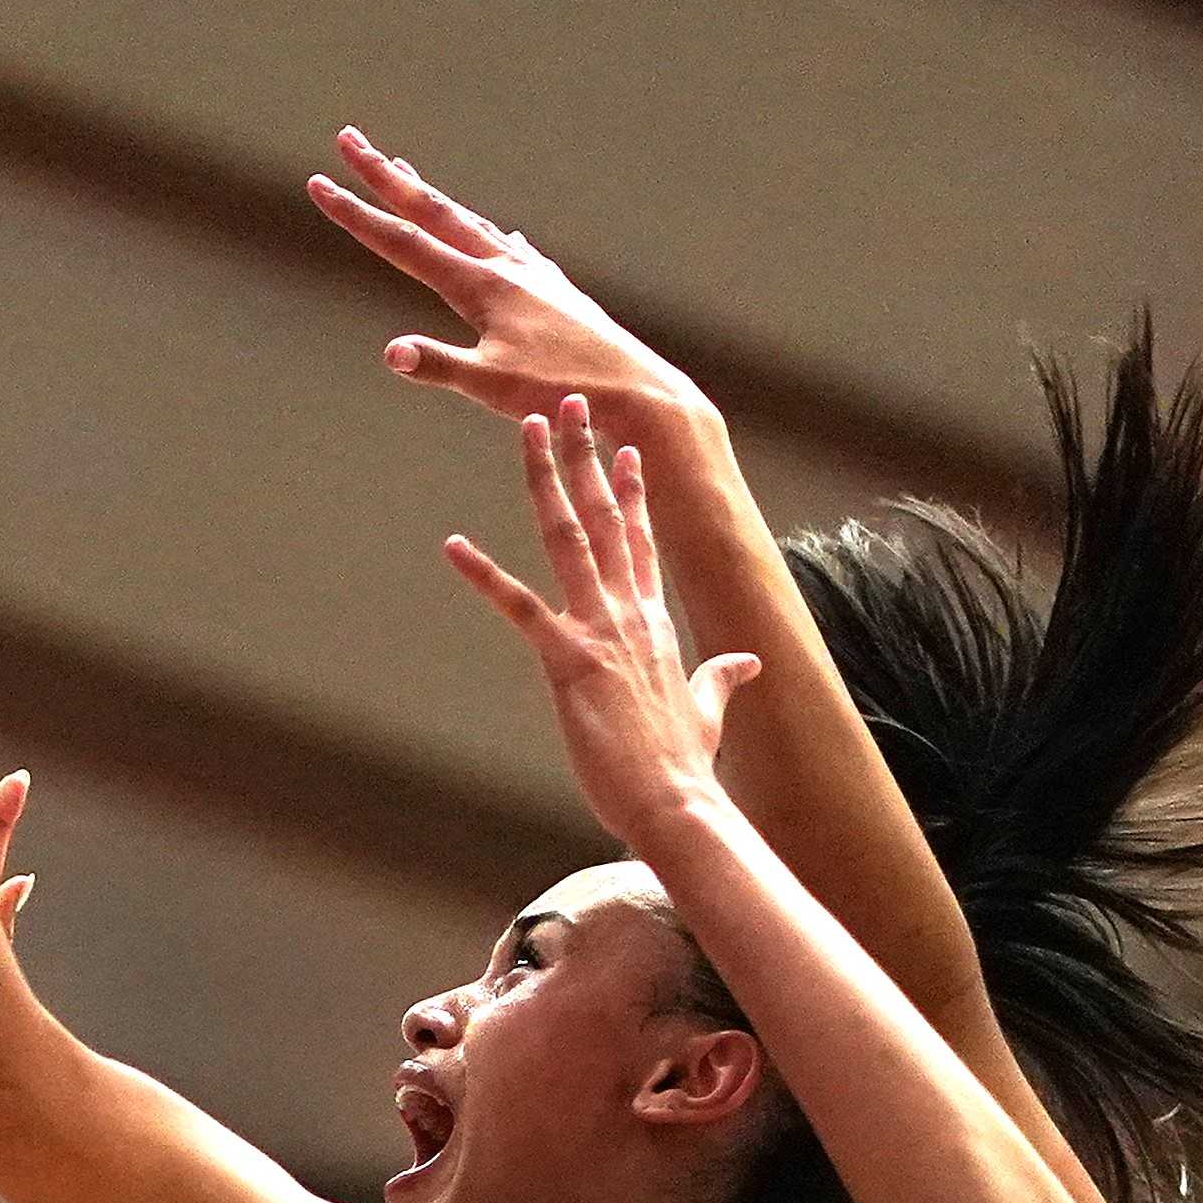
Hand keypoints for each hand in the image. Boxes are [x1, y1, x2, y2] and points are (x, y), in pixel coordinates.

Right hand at [308, 131, 712, 452]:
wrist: (637, 391)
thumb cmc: (564, 392)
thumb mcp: (494, 386)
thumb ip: (441, 365)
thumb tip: (392, 352)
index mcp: (480, 284)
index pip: (403, 242)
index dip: (356, 215)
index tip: (318, 184)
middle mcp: (505, 266)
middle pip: (433, 211)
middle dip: (385, 177)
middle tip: (348, 140)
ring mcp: (533, 275)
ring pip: (471, 224)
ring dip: (433, 199)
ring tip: (407, 174)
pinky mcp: (558, 292)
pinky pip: (515, 252)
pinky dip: (493, 236)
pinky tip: (504, 238)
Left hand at [447, 398, 757, 857]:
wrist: (677, 800)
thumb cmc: (685, 767)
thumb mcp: (708, 711)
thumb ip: (722, 679)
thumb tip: (749, 662)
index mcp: (655, 623)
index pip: (642, 541)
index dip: (632, 491)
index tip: (623, 446)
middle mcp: (630, 613)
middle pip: (605, 517)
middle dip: (586, 455)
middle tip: (570, 402)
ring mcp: (600, 631)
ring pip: (569, 537)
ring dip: (546, 479)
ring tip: (528, 428)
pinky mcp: (569, 660)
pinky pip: (520, 607)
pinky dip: (485, 575)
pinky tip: (453, 546)